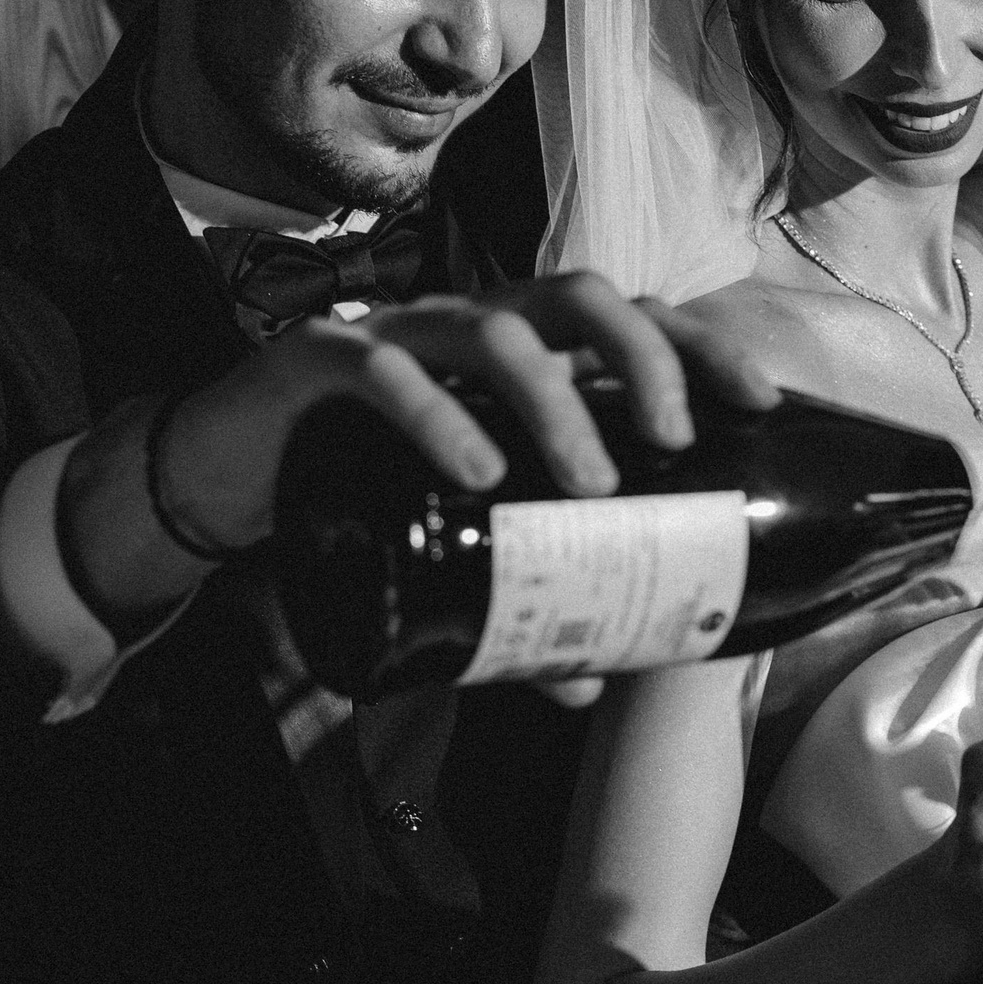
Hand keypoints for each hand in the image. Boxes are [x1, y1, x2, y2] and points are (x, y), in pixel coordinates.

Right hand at [59, 272, 778, 630]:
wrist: (220, 477)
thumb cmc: (359, 492)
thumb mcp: (456, 540)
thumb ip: (519, 597)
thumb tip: (591, 686)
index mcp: (517, 351)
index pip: (628, 318)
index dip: (698, 346)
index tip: (762, 400)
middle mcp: (468, 325)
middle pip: (578, 296)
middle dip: (643, 358)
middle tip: (674, 440)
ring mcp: (397, 332)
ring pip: (496, 329)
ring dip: (555, 401)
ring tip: (588, 480)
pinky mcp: (321, 360)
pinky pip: (386, 370)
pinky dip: (437, 414)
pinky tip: (473, 468)